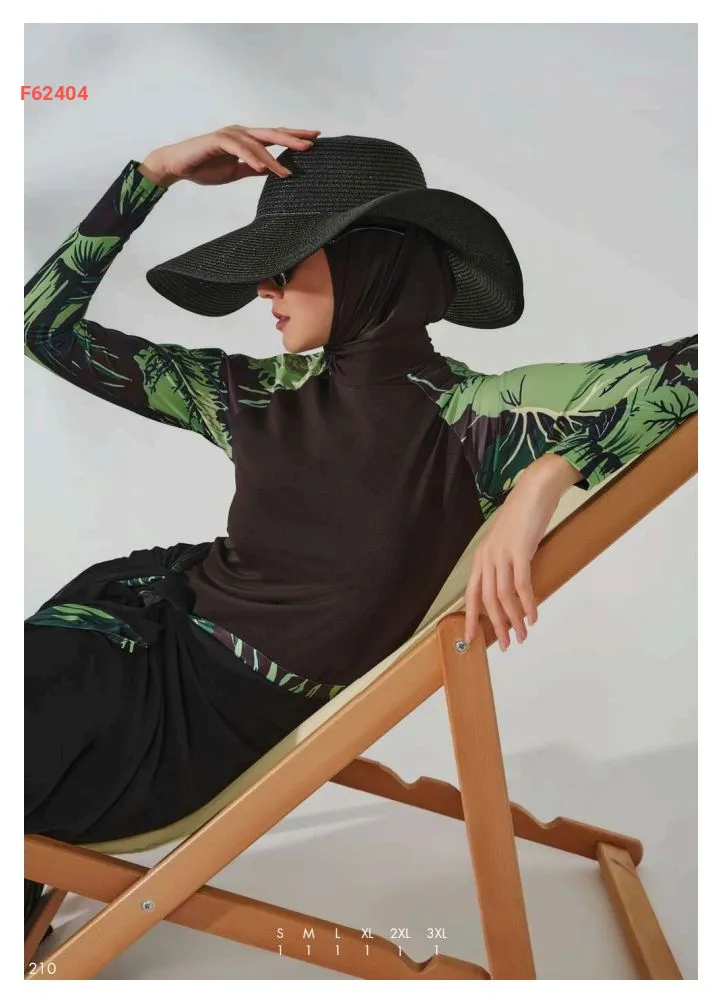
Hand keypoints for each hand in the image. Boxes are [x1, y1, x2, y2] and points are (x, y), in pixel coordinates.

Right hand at [140, 124, 321, 187]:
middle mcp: (241, 133)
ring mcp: (230, 134)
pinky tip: (263, 168)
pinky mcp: (218, 140)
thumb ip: (251, 168)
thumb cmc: (205, 167)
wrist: (178, 166)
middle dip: (292, 139)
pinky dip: (252, 158)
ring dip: (273, 159)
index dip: (293, 137)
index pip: (274, 136)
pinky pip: (239, 148)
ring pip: (257, 144)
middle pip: (271, 134)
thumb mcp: (235, 171)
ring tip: (288, 172)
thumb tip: (269, 171)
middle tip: (311, 145)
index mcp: (246, 139)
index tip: (313, 139)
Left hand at [464, 472, 565, 651]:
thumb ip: (505, 564)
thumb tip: (512, 589)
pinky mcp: (520, 551)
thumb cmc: (523, 518)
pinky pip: (521, 585)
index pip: (472, 594)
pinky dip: (527, 604)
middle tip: (507, 644)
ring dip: (514, 620)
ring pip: (504, 596)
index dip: (472, 618)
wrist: (534, 491)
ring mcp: (502, 554)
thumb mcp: (508, 544)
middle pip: (488, 600)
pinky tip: (532, 617)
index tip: (471, 639)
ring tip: (523, 636)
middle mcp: (487, 558)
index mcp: (481, 558)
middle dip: (497, 626)